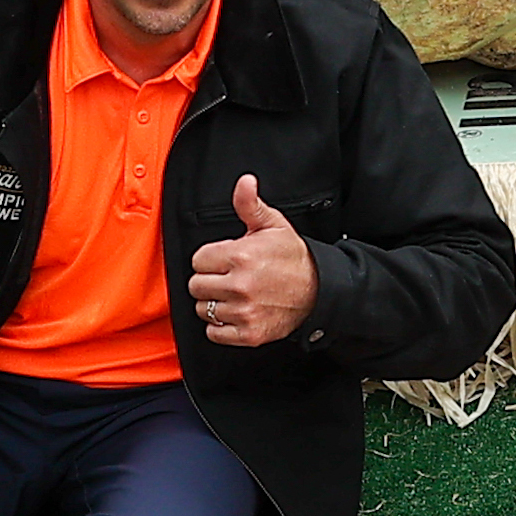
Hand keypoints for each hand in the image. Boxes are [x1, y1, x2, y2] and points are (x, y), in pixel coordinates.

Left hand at [187, 173, 318, 347]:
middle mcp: (240, 285)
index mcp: (241, 256)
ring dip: (214, 303)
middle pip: (196, 286)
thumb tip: (244, 182)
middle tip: (227, 277)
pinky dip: (221, 326)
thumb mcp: (273, 225)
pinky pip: (214, 332)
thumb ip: (249, 204)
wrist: (319, 290)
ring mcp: (244, 311)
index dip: (210, 259)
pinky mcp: (248, 333)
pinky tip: (235, 312)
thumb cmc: (294, 258)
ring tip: (234, 295)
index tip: (224, 260)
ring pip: (203, 309)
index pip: (198, 260)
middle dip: (209, 280)